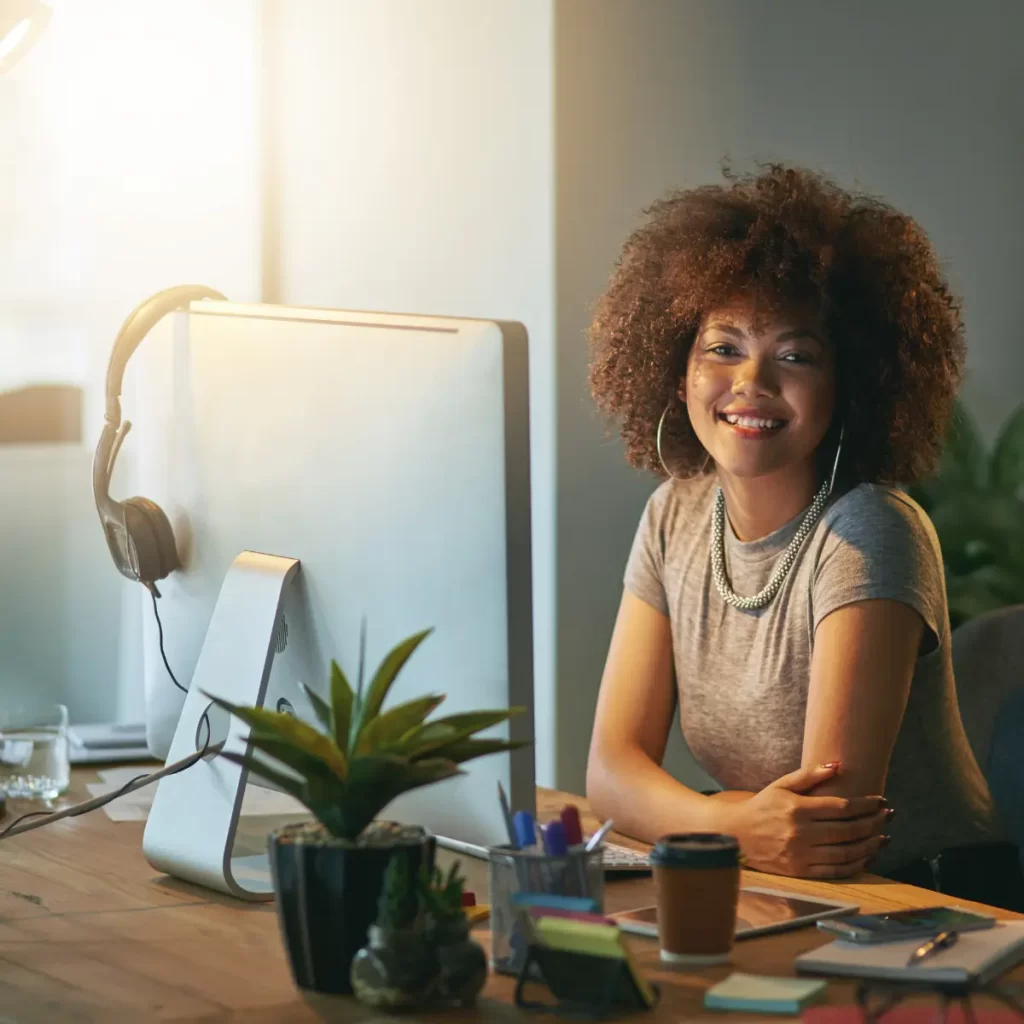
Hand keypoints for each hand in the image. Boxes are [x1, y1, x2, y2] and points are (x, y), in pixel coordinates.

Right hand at [723, 762, 890, 878]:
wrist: (735, 835)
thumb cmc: (761, 807)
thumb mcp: (781, 785)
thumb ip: (809, 776)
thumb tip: (837, 765)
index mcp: (797, 809)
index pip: (842, 807)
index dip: (866, 805)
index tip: (882, 801)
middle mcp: (801, 833)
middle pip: (848, 830)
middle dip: (874, 823)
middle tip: (889, 816)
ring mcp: (801, 854)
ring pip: (846, 853)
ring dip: (870, 845)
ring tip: (884, 837)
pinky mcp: (801, 871)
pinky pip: (836, 871)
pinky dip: (856, 865)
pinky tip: (867, 857)